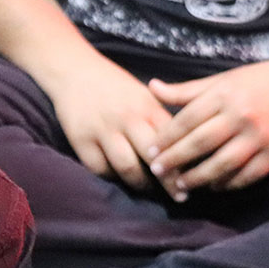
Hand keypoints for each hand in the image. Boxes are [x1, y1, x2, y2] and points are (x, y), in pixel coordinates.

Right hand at [49, 58, 172, 192]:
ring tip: (147, 189)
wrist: (74, 72)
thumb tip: (185, 147)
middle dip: (168, 181)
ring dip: (140, 184)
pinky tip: (119, 177)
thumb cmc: (114, 86)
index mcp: (147, 107)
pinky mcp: (81, 140)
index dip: (185, 162)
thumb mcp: (144, 95)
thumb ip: (161, 118)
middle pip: (154, 158)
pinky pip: (100, 168)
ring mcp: (102, 130)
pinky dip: (111, 177)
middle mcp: (127, 119)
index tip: (194, 179)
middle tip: (178, 196)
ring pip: (127, 167)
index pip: (173, 140)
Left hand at [147, 57, 268, 193]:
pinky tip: (213, 186)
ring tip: (180, 185)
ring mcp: (261, 135)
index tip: (150, 152)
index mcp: (224, 95)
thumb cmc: (255, 81)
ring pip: (223, 163)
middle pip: (201, 143)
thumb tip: (151, 87)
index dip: (165, 138)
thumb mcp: (220, 80)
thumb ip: (185, 90)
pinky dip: (230, 183)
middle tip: (157, 172)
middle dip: (175, 160)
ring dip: (198, 177)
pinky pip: (249, 174)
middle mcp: (242, 115)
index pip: (186, 120)